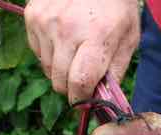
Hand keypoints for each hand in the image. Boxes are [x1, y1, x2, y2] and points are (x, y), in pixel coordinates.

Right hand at [24, 0, 139, 102]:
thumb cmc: (117, 7)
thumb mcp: (128, 38)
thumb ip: (115, 72)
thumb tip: (102, 101)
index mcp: (96, 37)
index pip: (79, 84)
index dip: (82, 99)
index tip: (86, 100)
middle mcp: (67, 30)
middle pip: (59, 82)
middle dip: (71, 87)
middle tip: (83, 77)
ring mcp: (46, 22)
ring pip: (47, 69)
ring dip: (60, 69)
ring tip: (75, 51)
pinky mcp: (32, 15)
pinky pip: (37, 51)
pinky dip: (49, 52)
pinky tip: (63, 37)